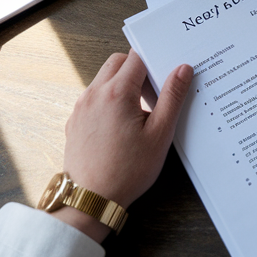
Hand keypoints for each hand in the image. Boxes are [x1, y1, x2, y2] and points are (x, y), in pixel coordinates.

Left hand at [52, 51, 193, 241]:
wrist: (92, 198)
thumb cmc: (126, 171)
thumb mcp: (159, 134)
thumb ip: (172, 97)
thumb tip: (182, 70)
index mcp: (116, 92)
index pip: (136, 57)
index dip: (153, 63)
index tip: (163, 78)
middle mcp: (94, 94)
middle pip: (117, 62)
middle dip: (136, 70)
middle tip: (152, 94)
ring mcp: (81, 107)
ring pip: (103, 79)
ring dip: (121, 85)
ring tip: (138, 112)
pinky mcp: (74, 120)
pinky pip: (93, 97)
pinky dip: (108, 100)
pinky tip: (120, 125)